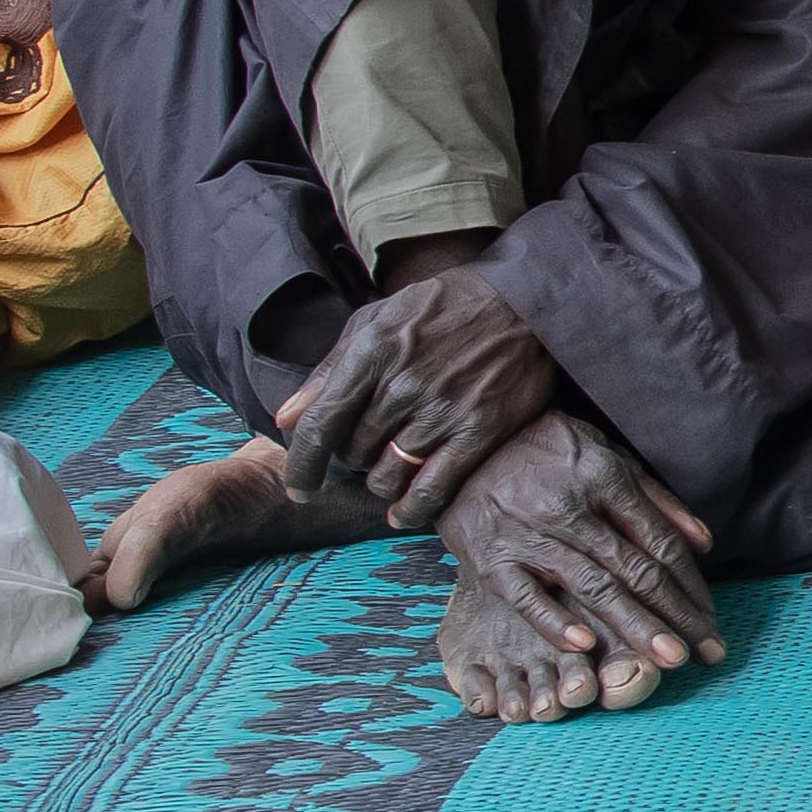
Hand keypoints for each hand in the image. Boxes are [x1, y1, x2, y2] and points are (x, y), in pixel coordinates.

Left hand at [272, 262, 562, 529]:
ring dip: (380, 480)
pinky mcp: (479, 431)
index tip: (297, 487)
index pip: (320, 424)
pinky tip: (402, 510)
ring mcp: (443, 411)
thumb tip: (287, 417)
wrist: (524, 301)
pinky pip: (433, 489)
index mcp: (372, 352)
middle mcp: (403, 384)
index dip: (302, 463)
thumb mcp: (376, 320)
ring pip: (387, 476)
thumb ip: (329, 369)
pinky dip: (411, 508)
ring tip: (390, 465)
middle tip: (367, 447)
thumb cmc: (443, 309)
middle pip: (353, 453)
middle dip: (351, 458)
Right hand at [443, 412, 716, 686]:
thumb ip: (654, 499)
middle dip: (676, 615)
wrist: (464, 443)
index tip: (711, 619)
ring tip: (670, 660)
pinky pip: (525, 596)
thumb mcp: (605, 453)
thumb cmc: (544, 451)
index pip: (659, 542)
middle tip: (709, 652)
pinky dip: (554, 621)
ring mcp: (528, 535)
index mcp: (605, 478)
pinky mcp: (490, 557)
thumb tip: (703, 542)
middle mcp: (570, 508)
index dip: (691, 585)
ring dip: (635, 626)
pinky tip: (585, 646)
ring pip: (592, 587)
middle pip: (635, 569)